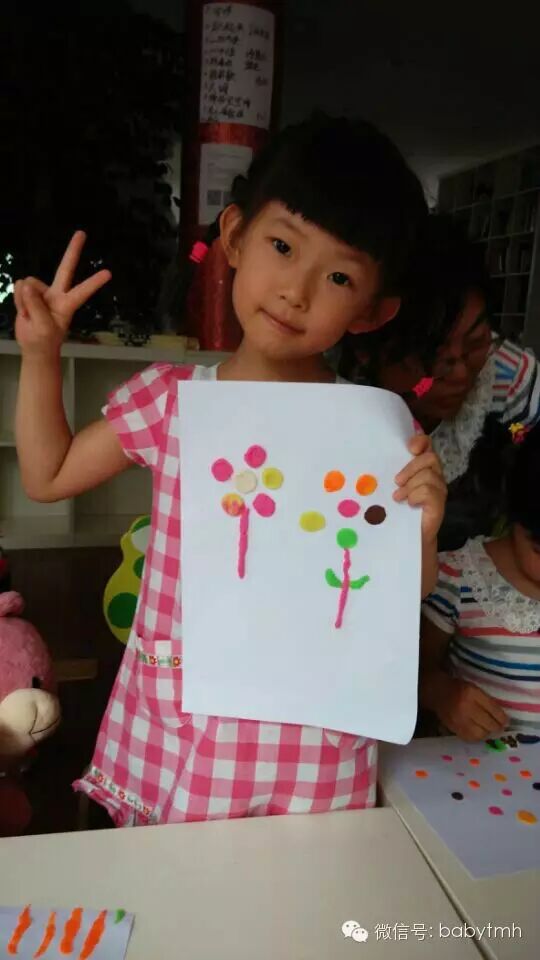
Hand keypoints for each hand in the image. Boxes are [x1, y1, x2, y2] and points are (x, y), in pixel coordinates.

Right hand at [14, 231, 110, 356]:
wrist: (33, 346)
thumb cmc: (44, 340)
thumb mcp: (43, 327)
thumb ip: (36, 306)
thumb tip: (25, 283)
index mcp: (67, 304)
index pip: (83, 291)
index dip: (94, 282)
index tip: (108, 273)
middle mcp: (57, 294)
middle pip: (66, 268)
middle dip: (73, 250)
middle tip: (82, 233)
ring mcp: (43, 292)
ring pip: (29, 284)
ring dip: (25, 300)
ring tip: (29, 315)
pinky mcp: (29, 293)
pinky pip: (19, 288)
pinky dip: (18, 301)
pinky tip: (24, 312)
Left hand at [393, 434, 446, 544]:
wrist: (409, 536)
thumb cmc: (399, 509)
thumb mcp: (394, 486)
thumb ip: (393, 473)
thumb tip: (373, 460)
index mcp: (423, 467)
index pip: (427, 444)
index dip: (421, 441)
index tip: (410, 448)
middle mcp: (435, 475)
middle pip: (429, 458)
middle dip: (411, 467)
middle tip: (397, 481)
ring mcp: (439, 489)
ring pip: (428, 475)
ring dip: (410, 486)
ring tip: (398, 497)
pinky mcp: (439, 504)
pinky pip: (428, 491)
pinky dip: (415, 496)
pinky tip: (409, 504)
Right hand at [435, 674, 507, 740]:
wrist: (438, 692)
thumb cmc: (459, 688)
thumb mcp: (474, 688)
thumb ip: (487, 700)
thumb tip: (502, 718)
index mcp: (472, 693)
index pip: (493, 709)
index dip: (502, 718)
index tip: (506, 721)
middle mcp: (466, 707)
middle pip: (489, 723)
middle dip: (497, 727)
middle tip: (499, 727)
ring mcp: (459, 720)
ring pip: (481, 734)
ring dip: (487, 732)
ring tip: (488, 729)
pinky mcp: (454, 728)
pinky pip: (470, 738)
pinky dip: (477, 736)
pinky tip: (478, 732)